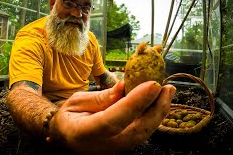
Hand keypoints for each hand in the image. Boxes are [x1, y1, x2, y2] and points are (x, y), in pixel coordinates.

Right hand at [48, 81, 175, 153]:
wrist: (65, 136)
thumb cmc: (68, 116)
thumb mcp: (77, 101)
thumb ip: (102, 97)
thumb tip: (126, 86)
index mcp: (83, 134)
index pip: (113, 120)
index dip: (134, 103)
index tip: (152, 84)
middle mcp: (102, 146)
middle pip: (135, 132)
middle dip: (156, 109)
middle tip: (167, 88)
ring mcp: (114, 150)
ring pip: (143, 134)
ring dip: (158, 112)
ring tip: (167, 92)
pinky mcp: (123, 146)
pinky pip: (141, 132)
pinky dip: (152, 116)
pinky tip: (158, 102)